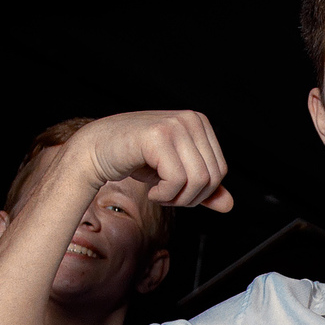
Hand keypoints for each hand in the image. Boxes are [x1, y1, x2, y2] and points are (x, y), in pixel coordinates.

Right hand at [68, 111, 233, 212]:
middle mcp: (191, 119)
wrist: (96, 150)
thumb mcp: (176, 173)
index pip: (220, 170)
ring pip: (198, 180)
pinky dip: (164, 195)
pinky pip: (177, 180)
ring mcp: (174, 124)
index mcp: (200, 123)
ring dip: (177, 198)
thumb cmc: (136, 158)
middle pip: (212, 177)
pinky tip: (151, 190)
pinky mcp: (157, 136)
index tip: (176, 191)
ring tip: (159, 192)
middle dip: (190, 197)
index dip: (201, 192)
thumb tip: (228, 205)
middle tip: (166, 195)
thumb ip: (202, 187)